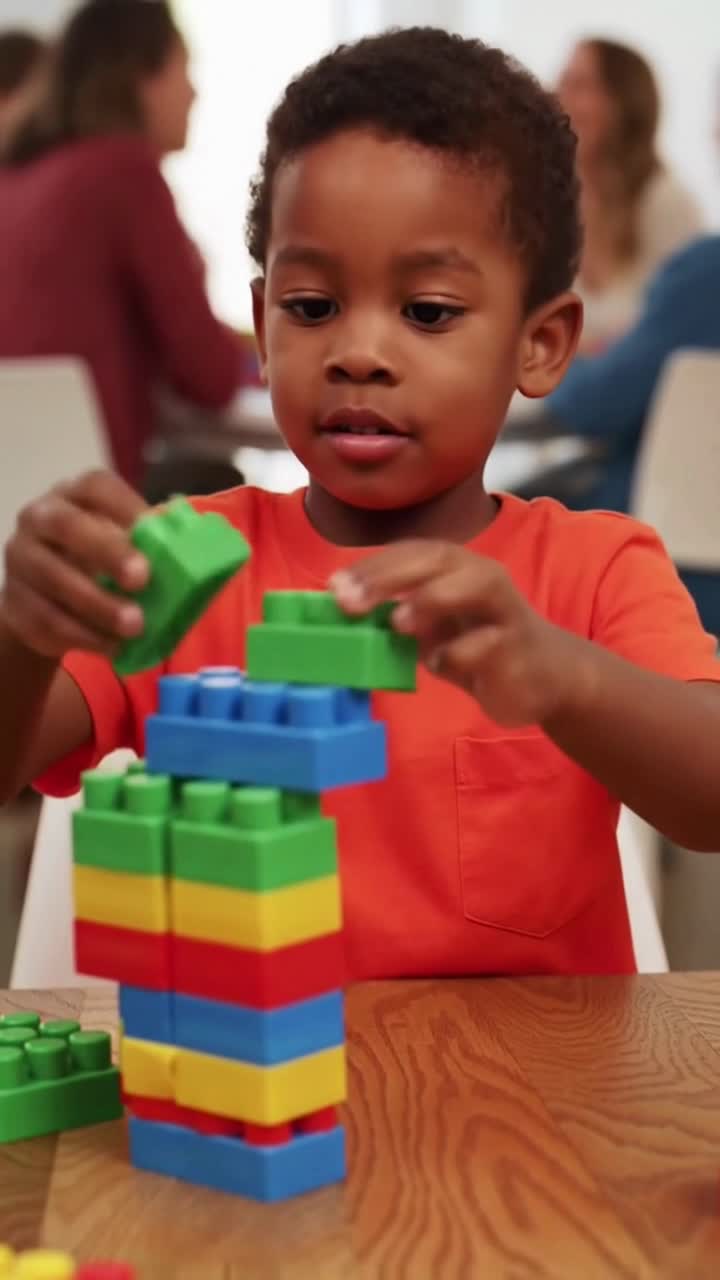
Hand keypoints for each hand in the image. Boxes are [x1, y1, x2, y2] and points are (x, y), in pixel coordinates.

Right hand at [1, 470, 149, 659]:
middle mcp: (40, 519)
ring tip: (135, 626)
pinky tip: (113, 647)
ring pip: (53, 579)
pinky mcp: (14, 603)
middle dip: (106, 552)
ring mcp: (21, 560)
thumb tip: (197, 542)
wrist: (45, 602)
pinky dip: (84, 636)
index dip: (124, 505)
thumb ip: (151, 543)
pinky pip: (46, 619)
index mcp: (73, 496)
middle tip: (142, 578)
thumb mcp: (120, 546)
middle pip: (67, 526)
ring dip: (98, 605)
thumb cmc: (97, 564)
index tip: (152, 527)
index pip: (95, 487)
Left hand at [330, 540, 589, 727]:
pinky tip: (439, 665)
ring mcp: (503, 608)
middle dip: (390, 575)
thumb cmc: (475, 643)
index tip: (332, 588)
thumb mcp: (430, 626)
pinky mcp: (518, 645)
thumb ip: (393, 614)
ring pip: (476, 586)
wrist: (542, 676)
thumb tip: (336, 611)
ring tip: (397, 623)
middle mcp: (481, 576)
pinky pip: (488, 644)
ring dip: (433, 600)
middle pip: (438, 559)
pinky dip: (459, 654)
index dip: (372, 566)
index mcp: (454, 567)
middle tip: (349, 601)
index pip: (410, 553)